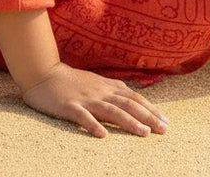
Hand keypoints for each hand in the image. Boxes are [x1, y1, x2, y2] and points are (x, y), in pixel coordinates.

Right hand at [20, 62, 168, 137]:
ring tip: (143, 133)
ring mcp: (85, 99)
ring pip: (111, 110)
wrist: (43, 73)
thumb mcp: (95, 81)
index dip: (150, 109)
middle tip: (163, 130)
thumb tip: (130, 95)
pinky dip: (93, 125)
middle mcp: (100, 92)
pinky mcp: (69, 106)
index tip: (166, 121)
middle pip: (128, 104)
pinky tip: (103, 135)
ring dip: (129, 122)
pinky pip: (82, 116)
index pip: (134, 98)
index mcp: (107, 87)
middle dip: (147, 117)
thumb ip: (112, 89)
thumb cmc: (70, 80)